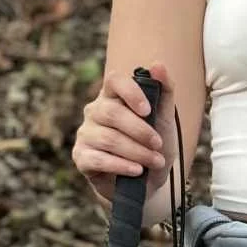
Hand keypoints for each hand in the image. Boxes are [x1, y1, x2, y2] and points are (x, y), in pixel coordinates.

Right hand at [71, 61, 178, 231]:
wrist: (147, 182)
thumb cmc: (154, 145)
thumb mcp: (165, 119)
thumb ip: (164, 91)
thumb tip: (158, 64)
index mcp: (113, 96)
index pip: (114, 80)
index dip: (130, 92)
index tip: (148, 110)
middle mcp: (95, 111)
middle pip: (112, 112)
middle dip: (140, 130)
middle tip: (158, 144)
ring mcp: (85, 134)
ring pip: (108, 138)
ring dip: (137, 152)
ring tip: (155, 162)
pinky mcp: (81, 157)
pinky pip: (98, 159)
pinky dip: (121, 165)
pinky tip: (136, 171)